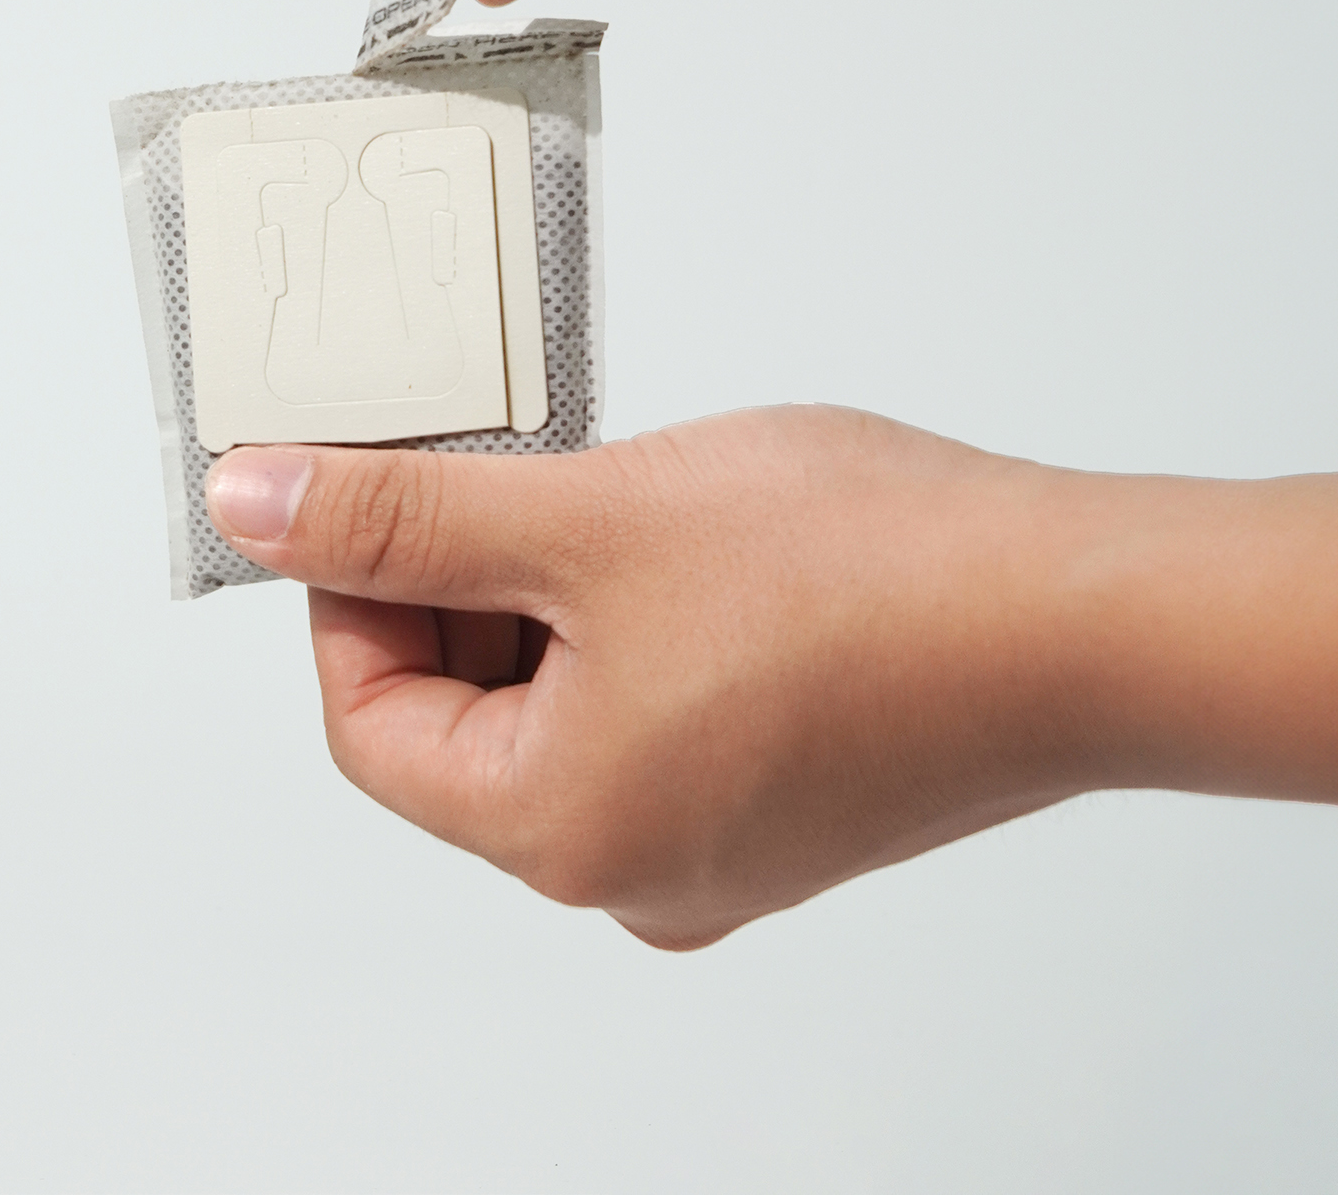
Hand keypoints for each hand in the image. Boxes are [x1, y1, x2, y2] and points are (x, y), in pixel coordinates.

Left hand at [206, 410, 1337, 946]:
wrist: (1087, 612)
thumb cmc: (869, 574)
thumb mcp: (588, 516)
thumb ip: (401, 515)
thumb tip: (251, 506)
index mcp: (561, 834)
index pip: (369, 718)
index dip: (352, 586)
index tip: (378, 478)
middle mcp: (631, 874)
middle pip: (465, 716)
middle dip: (466, 577)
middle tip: (518, 462)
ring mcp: (717, 848)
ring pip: (562, 703)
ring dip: (555, 590)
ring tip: (623, 492)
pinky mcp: (784, 803)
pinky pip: (652, 710)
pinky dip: (635, 621)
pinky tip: (692, 541)